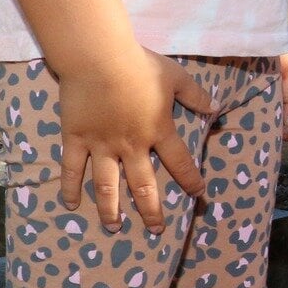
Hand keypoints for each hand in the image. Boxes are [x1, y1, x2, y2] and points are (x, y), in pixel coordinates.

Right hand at [57, 49, 213, 230]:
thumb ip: (195, 95)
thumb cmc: (139, 66)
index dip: (190, 180)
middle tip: (155, 229)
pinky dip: (71, 188)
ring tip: (114, 227)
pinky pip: (72, 169)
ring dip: (111, 209)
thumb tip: (215, 107)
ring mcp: (101, 145)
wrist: (98, 58)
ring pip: (107, 185)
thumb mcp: (176, 77)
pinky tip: (71, 205)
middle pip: (143, 185)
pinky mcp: (76, 139)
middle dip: (151, 210)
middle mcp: (131, 145)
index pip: (180, 163)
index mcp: (158, 131)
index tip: (198, 195)